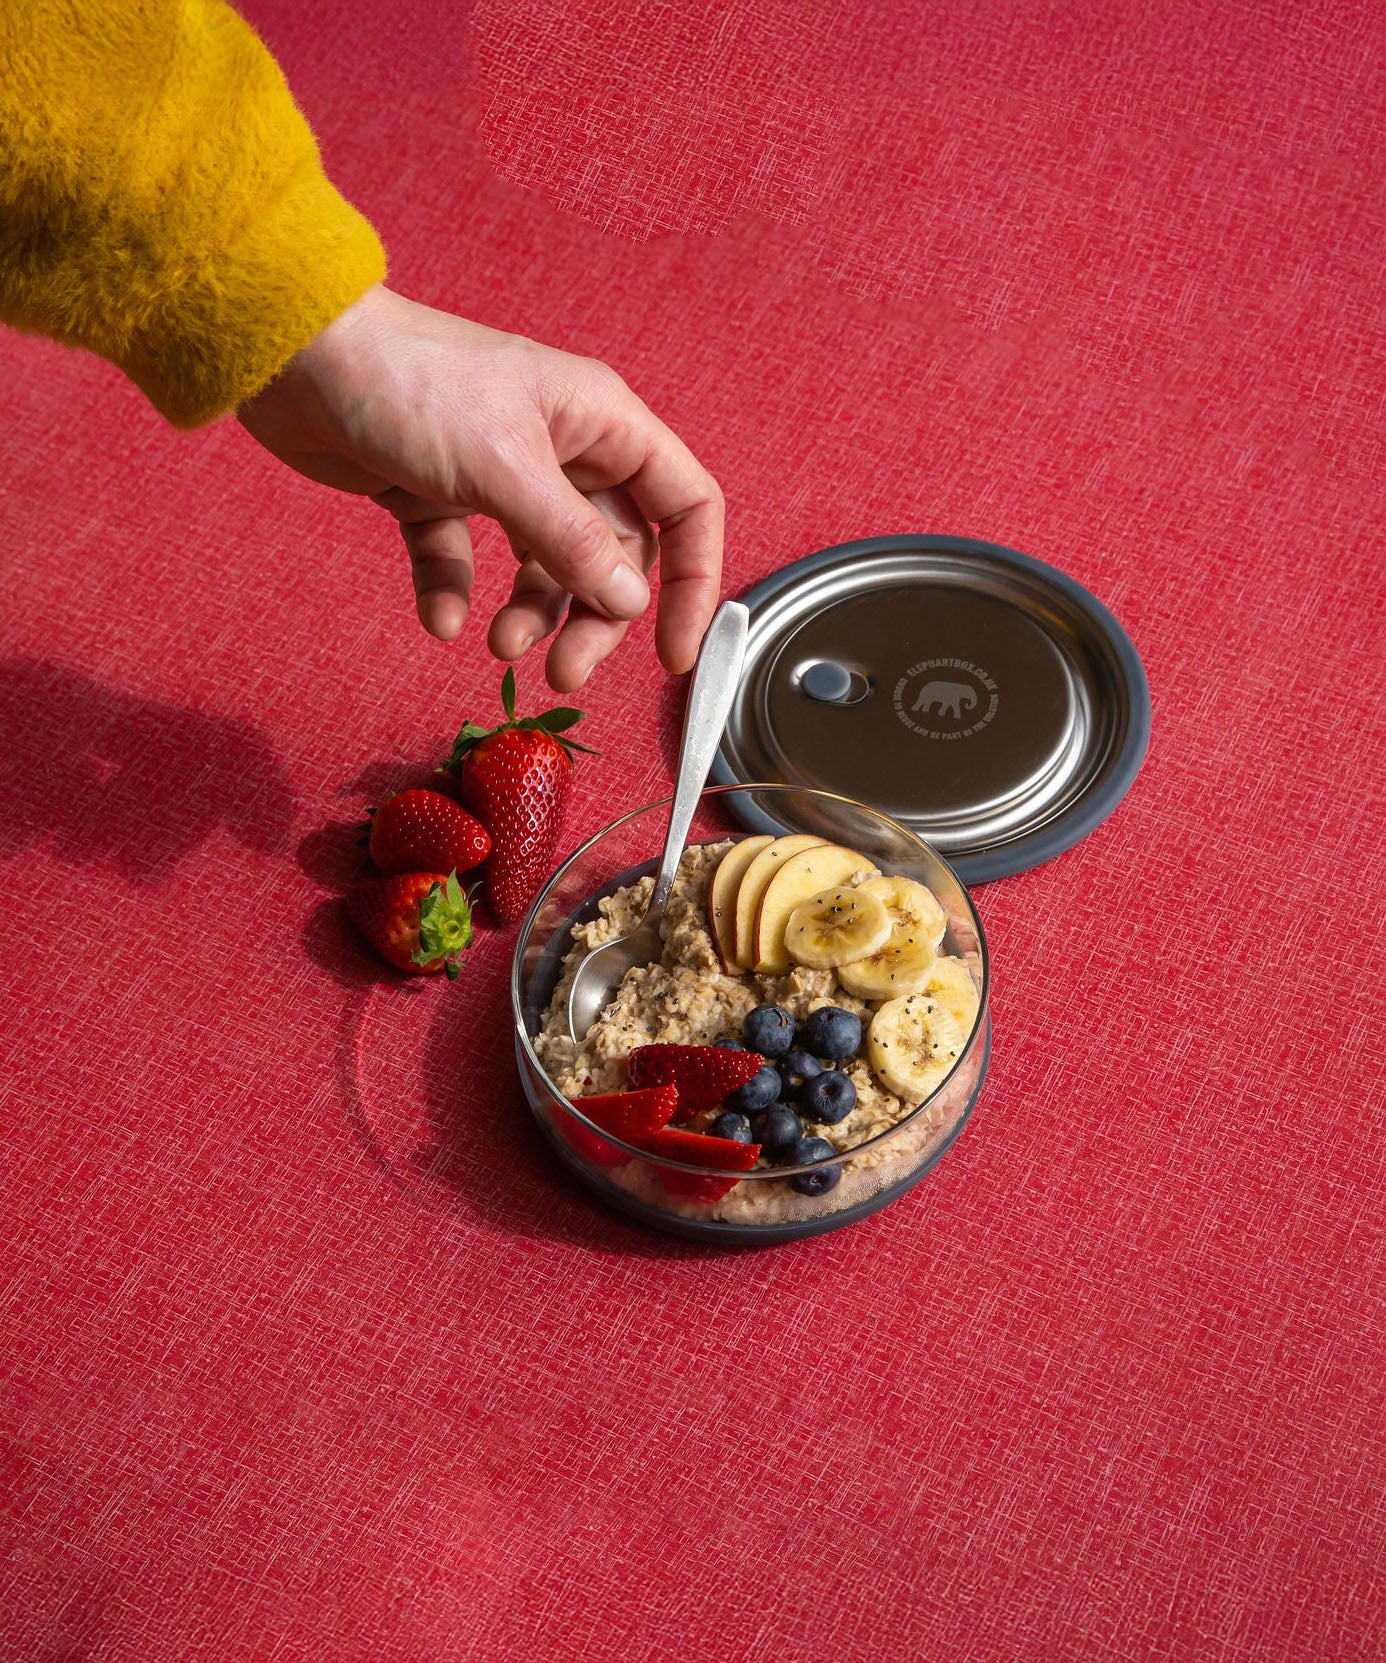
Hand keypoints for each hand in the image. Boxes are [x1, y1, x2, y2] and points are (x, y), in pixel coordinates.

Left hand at [237, 285, 723, 689]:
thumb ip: (573, 541)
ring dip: (529, 614)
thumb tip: (629, 600)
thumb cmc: (407, 383)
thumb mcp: (504, 469)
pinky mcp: (436, 492)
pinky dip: (453, 593)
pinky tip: (438, 619)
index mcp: (599, 422)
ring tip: (496, 648)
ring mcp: (498, 472)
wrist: (293, 353)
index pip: (684, 506)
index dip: (693, 580)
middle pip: (613, 553)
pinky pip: (463, 560)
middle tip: (563, 672)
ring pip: (543, 565)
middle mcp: (561, 447)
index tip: (673, 651)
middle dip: (592, 617)